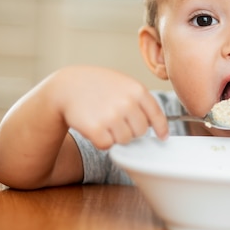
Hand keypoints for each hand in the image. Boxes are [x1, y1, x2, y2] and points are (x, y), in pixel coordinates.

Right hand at [49, 65, 168, 148]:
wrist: (66, 87)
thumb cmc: (97, 86)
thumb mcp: (123, 84)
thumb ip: (140, 101)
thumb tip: (156, 126)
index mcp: (137, 90)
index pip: (156, 115)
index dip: (161, 129)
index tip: (163, 137)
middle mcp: (127, 103)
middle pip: (141, 131)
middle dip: (130, 130)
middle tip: (116, 120)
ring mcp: (112, 116)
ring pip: (125, 140)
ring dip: (115, 135)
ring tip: (103, 120)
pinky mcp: (96, 129)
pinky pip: (107, 145)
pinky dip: (101, 140)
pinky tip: (94, 126)